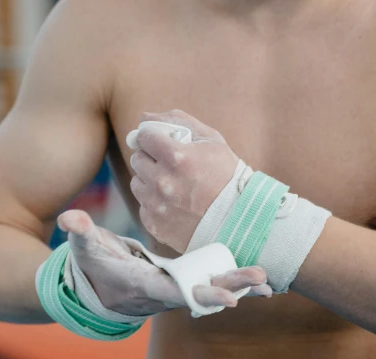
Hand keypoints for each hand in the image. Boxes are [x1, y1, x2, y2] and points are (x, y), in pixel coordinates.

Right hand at [57, 210, 270, 316]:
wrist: (100, 288)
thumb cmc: (93, 267)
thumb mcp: (86, 248)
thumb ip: (81, 233)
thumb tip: (70, 218)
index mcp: (145, 283)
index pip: (175, 291)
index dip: (201, 293)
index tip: (229, 298)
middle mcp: (166, 291)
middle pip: (203, 292)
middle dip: (230, 287)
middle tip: (259, 281)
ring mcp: (178, 288)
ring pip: (212, 288)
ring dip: (239, 285)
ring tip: (266, 280)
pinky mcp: (185, 281)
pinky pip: (213, 282)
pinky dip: (235, 283)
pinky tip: (259, 281)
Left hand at [129, 110, 239, 252]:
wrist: (239, 220)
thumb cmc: (227, 176)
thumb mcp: (211, 141)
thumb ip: (178, 122)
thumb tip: (145, 117)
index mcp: (176, 157)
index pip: (144, 137)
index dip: (152, 137)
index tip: (158, 142)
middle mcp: (162, 181)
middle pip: (137, 159)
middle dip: (151, 158)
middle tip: (169, 165)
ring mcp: (156, 205)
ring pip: (137, 183)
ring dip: (150, 181)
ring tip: (173, 186)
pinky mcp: (154, 224)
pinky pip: (143, 207)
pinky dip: (155, 204)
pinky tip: (174, 205)